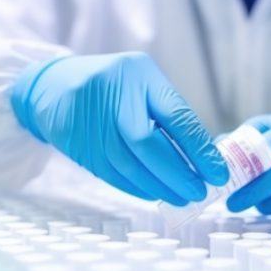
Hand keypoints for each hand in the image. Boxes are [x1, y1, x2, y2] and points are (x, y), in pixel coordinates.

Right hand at [11, 52, 228, 204]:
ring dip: (157, 186)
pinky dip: (135, 187)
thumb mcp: (141, 85)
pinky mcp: (74, 140)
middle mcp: (113, 91)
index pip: (177, 116)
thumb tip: (202, 160)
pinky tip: (152, 194)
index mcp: (140, 73)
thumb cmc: (113, 87)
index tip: (218, 174)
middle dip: (177, 173)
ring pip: (127, 163)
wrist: (53, 85)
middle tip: (198, 192)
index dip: (200, 150)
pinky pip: (110, 172)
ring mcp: (89, 116)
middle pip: (148, 143)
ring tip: (180, 198)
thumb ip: (167, 116)